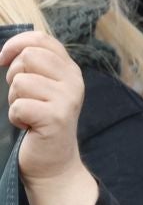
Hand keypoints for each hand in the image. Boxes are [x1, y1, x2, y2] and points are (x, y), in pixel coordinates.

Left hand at [4, 31, 85, 182]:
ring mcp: (67, 98)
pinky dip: (15, 117)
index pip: (41, 39)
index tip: (3, 60)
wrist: (53, 164)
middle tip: (22, 97)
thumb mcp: (41, 90)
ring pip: (21, 82)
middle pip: (29, 57)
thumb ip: (34, 68)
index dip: (16, 45)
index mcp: (69, 70)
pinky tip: (26, 126)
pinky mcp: (56, 117)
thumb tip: (5, 53)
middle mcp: (73, 81)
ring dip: (13, 99)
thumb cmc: (39, 124)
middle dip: (13, 76)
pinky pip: (19, 106)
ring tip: (26, 113)